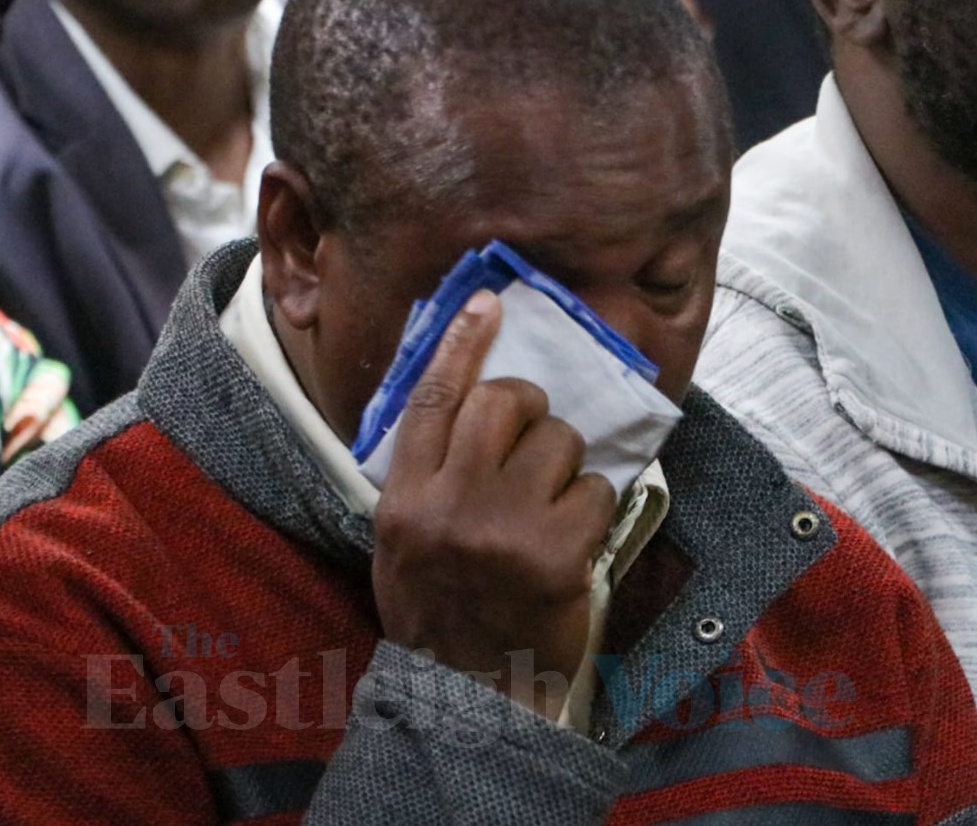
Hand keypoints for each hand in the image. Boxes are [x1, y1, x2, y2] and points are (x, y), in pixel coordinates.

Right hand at [372, 290, 615, 718]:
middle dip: (528, 407)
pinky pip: (593, 489)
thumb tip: (460, 403)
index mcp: (404, 499)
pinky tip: (570, 540)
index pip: (431, 401)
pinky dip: (590, 507)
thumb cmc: (435, 607)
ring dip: (563, 463)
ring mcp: (503, 529)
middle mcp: (449, 506)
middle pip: (501, 403)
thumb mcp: (402, 539)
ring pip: (558, 441)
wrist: (467, 692)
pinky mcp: (556, 555)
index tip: (486, 303)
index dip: (460, 344)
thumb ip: (424, 473)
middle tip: (531, 435)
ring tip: (547, 505)